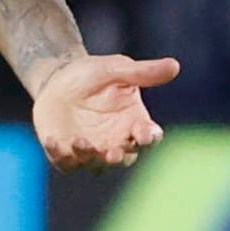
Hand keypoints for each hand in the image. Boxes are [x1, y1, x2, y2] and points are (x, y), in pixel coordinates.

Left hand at [29, 50, 177, 171]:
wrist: (58, 78)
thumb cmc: (93, 75)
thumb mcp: (118, 69)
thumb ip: (143, 72)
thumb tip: (175, 65)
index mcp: (134, 123)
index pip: (148, 136)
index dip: (148, 137)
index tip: (144, 133)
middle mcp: (116, 142)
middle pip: (124, 158)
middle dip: (119, 157)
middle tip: (113, 152)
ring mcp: (91, 151)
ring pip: (95, 164)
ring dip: (89, 157)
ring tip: (80, 142)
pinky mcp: (65, 154)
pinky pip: (65, 162)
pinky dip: (60, 155)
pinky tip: (54, 141)